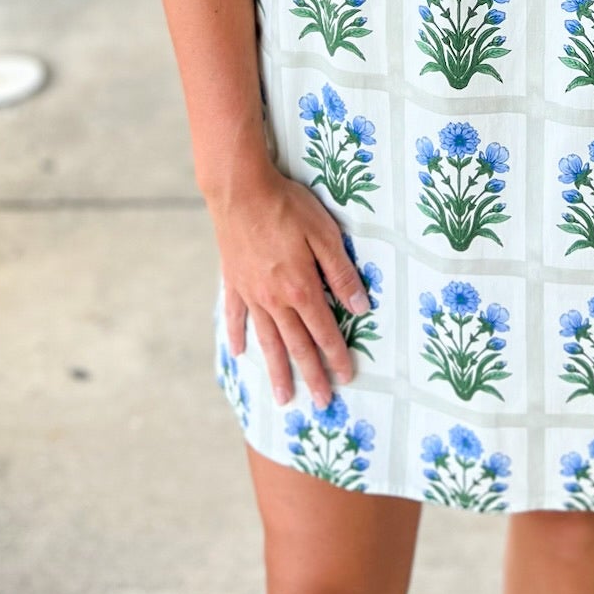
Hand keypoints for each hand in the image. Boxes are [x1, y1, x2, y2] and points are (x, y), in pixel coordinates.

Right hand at [206, 165, 370, 409]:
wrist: (240, 190)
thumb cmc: (288, 207)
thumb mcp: (325, 235)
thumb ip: (342, 274)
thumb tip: (360, 308)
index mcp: (301, 289)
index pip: (324, 332)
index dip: (337, 356)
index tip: (347, 378)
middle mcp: (275, 299)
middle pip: (296, 345)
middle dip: (312, 375)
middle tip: (323, 403)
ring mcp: (251, 293)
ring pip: (267, 340)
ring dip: (276, 370)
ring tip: (283, 398)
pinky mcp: (233, 281)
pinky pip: (235, 316)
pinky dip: (237, 336)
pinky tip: (240, 354)